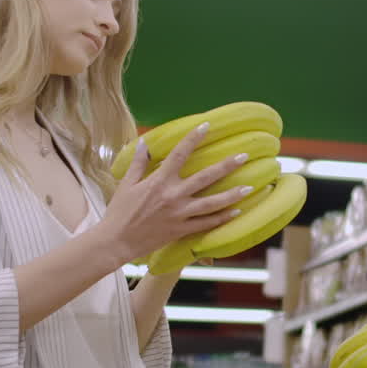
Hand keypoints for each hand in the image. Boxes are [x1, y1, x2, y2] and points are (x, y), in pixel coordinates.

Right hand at [97, 123, 248, 265]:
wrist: (116, 242)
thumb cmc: (119, 212)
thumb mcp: (126, 184)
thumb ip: (139, 163)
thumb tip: (143, 142)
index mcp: (159, 181)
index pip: (179, 154)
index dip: (193, 138)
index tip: (207, 126)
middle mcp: (173, 196)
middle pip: (205, 177)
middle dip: (226, 165)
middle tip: (244, 156)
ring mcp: (179, 214)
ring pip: (212, 203)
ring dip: (232, 195)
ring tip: (249, 187)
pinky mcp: (182, 230)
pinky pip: (207, 224)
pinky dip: (222, 218)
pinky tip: (237, 212)